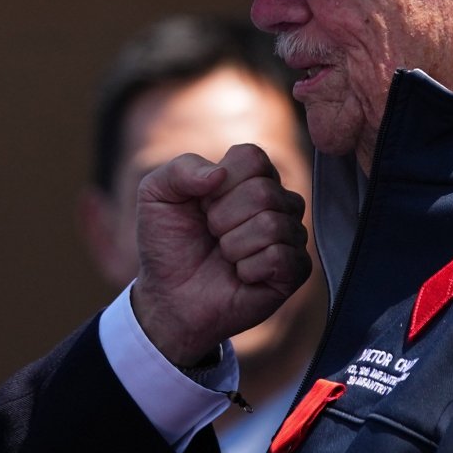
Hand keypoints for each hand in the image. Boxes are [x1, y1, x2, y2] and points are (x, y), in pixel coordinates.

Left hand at [130, 143, 309, 366]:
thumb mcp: (156, 195)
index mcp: (251, 176)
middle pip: (263, 191)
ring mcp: (291, 235)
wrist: (169, 295)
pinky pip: (278, 257)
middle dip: (221, 218)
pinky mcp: (296, 270)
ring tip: (224, 255)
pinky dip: (247, 268)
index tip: (202, 204)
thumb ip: (180, 170)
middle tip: (212, 234)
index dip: (219, 183)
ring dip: (232, 245)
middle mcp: (278, 201)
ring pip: (271, 224)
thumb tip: (219, 174)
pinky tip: (240, 275)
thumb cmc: (168, 242)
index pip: (252, 157)